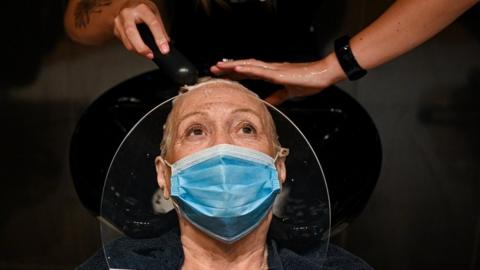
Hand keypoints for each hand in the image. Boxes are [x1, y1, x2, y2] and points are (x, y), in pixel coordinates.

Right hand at [113, 0, 168, 58]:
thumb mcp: (153, 12)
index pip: (152, 23)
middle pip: (132, 33)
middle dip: (141, 47)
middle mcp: (128, 13)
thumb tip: (166, 42)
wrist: (127, 2)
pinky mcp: (116, 29)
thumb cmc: (141, 6)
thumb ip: (160, 27)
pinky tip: (138, 48)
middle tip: (150, 55)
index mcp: (141, 8)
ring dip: (137, 50)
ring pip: (126, 40)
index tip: (164, 49)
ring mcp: (119, 21)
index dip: (159, 38)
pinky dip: (132, 47)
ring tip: (147, 54)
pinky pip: (124, 42)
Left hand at [210, 54, 345, 104]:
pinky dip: (247, 68)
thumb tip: (266, 103)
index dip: (234, 75)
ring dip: (232, 66)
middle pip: (243, 68)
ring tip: (219, 66)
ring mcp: (272, 69)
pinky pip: (259, 69)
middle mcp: (269, 69)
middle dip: (228, 69)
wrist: (322, 75)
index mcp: (271, 74)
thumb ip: (276, 97)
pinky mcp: (278, 72)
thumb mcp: (288, 93)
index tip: (222, 76)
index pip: (248, 74)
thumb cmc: (308, 81)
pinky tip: (237, 68)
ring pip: (247, 65)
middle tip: (212, 70)